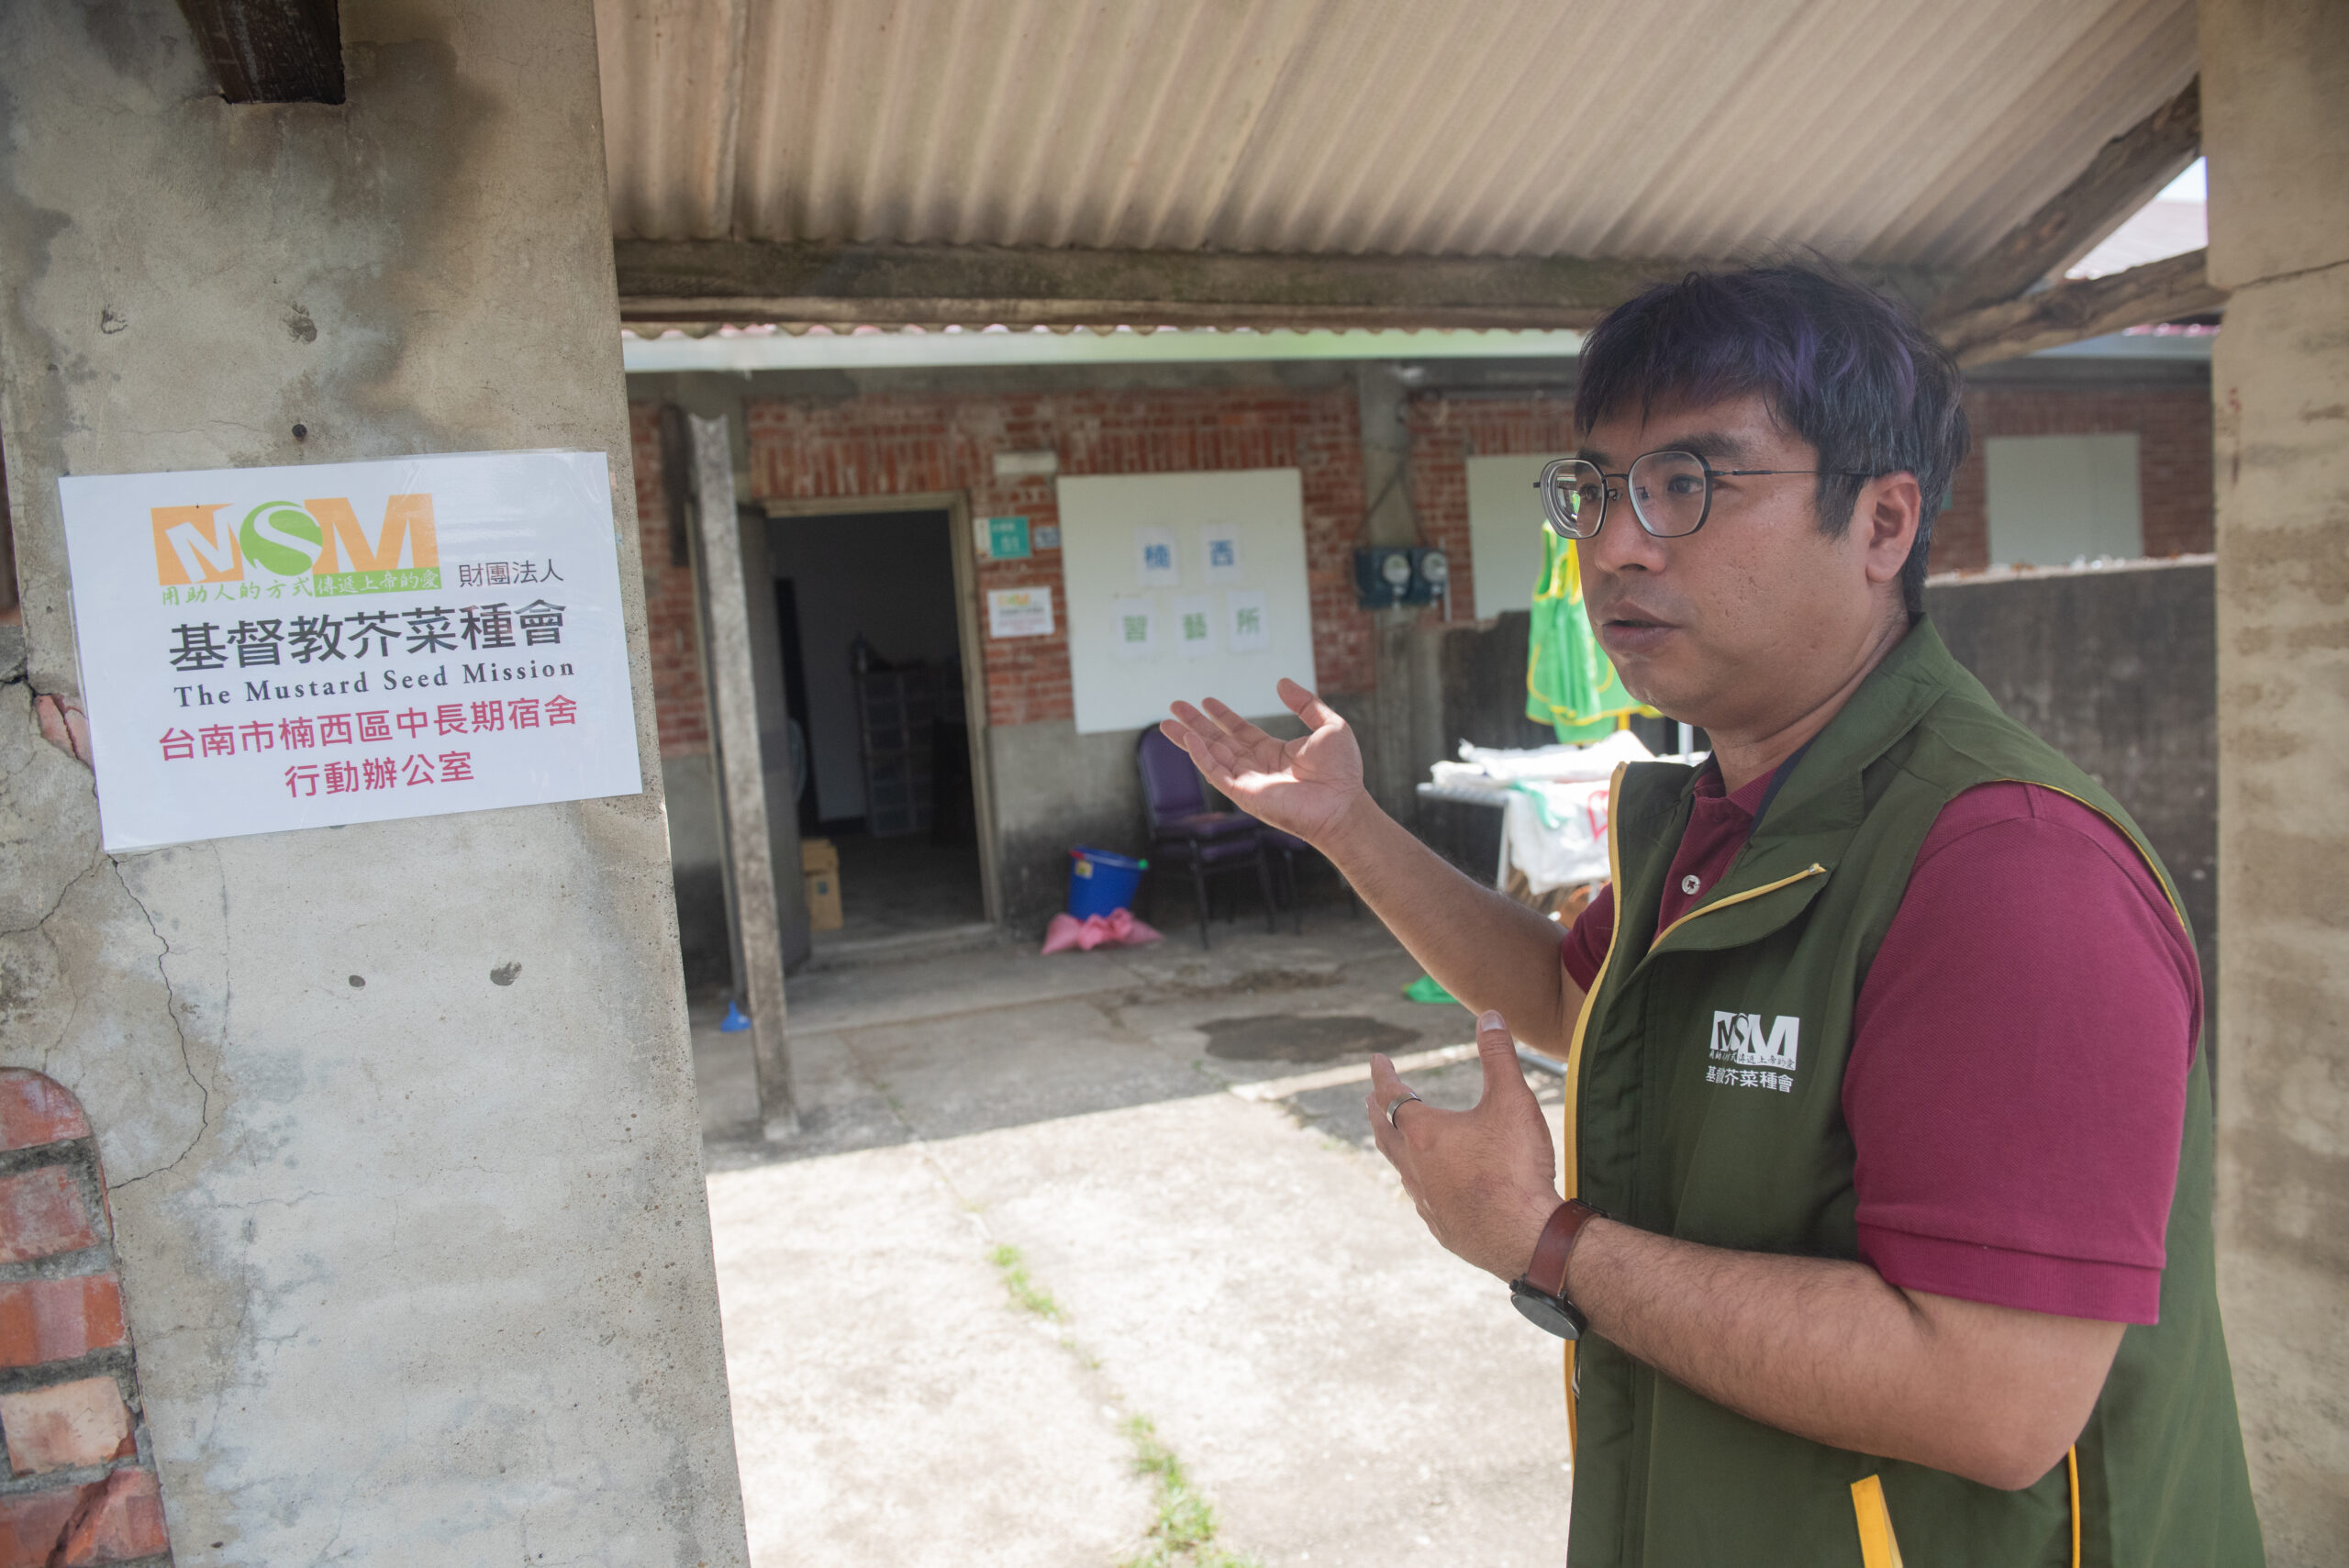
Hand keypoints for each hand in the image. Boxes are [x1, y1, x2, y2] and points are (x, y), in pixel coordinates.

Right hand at [1161, 678, 1363, 843]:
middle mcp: (1257, 766)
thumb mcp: (1328, 725)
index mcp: (1274, 753)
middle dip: (1195, 724)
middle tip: (1174, 707)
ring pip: (1210, 756)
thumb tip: (1281, 682)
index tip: (1206, 701)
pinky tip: (1189, 740)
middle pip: (1218, 741)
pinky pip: (1216, 773)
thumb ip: (1305, 703)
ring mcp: (1248, 781)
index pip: (1241, 732)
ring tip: (1167, 723)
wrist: (1342, 803)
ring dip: (1189, 739)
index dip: (1223, 716)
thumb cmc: (1342, 771)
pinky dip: (1200, 756)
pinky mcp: (1243, 794)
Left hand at [1367, 1010, 1561, 1281]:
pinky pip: (1422, 1200)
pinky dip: (1420, 1184)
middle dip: (1377, 1111)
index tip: (1377, 1060)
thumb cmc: (1517, 1168)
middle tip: (1371, 1098)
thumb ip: (1499, 1055)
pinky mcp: (1442, 1228)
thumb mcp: (1512, 1101)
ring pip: (1401, 1169)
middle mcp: (1415, 1167)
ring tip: (1398, 1140)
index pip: (1392, 1094)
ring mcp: (1426, 1202)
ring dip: (1395, 1148)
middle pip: (1385, 1132)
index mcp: (1424, 1134)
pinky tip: (1431, 1189)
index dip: (1384, 1074)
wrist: (1528, 1238)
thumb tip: (1490, 1015)